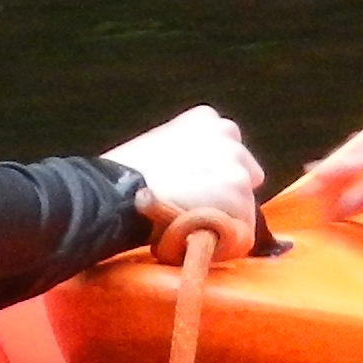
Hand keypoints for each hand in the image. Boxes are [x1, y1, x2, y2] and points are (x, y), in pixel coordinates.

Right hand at [104, 105, 260, 251]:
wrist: (119, 194)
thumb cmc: (126, 177)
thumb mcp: (156, 146)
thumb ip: (183, 154)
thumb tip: (191, 179)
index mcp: (205, 119)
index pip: (227, 148)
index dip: (211, 174)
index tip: (194, 187)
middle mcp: (227, 134)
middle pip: (242, 173)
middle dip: (224, 193)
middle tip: (194, 209)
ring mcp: (236, 165)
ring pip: (242, 205)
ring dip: (223, 219)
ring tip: (190, 226)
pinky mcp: (240, 196)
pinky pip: (243, 233)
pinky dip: (225, 244)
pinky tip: (197, 239)